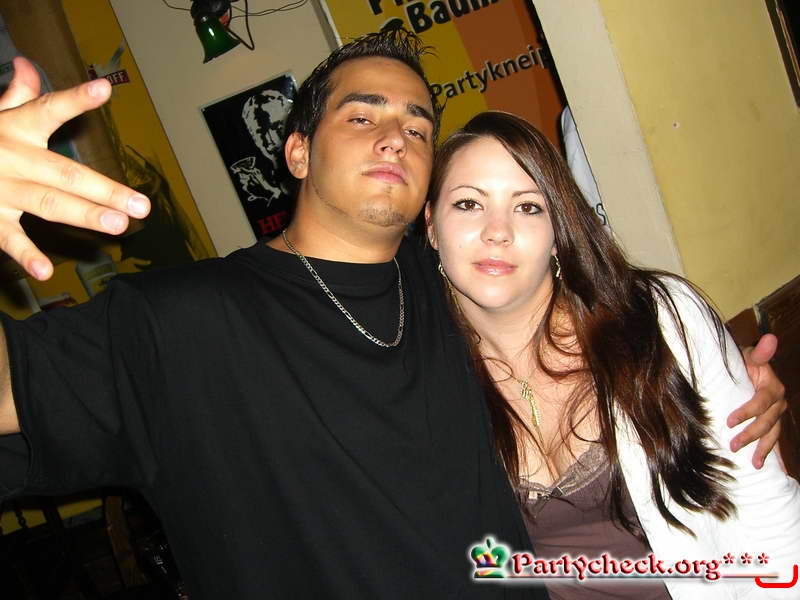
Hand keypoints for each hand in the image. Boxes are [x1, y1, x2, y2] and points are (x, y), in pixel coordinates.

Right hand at [0, 57, 149, 279]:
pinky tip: (45, 271)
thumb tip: (27, 65)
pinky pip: (8, 237)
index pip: (49, 110)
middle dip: (105, 190)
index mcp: (16, 129)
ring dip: (84, 215)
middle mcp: (12, 158)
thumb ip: (17, 95)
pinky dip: (25, 255)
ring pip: (48, 204)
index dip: (76, 100)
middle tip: (141, 205)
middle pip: (64, 173)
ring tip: (118, 225)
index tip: (104, 90)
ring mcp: (2, 189)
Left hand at [727, 334, 785, 467]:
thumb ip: (759, 352)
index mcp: (773, 388)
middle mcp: (778, 403)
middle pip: (767, 423)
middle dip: (751, 436)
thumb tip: (770, 338)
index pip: (761, 403)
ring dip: (764, 450)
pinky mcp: (772, 423)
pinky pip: (774, 440)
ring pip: (773, 435)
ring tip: (755, 465)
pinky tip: (774, 470)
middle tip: (733, 445)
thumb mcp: (749, 355)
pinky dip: (773, 455)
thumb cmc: (744, 362)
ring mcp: (777, 415)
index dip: (747, 412)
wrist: (746, 368)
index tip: (729, 421)